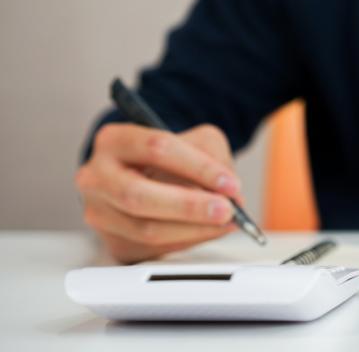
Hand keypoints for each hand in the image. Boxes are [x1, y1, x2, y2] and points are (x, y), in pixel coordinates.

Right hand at [75, 124, 242, 263]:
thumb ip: (214, 158)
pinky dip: (187, 241)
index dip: (198, 168)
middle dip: (188, 206)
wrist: (144, 175)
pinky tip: (207, 231)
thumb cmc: (170, 157)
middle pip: (137, 195)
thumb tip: (230, 193)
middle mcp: (97, 176)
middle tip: (225, 210)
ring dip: (194, 229)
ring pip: (145, 229)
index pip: (156, 148)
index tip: (229, 183)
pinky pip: (152, 249)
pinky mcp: (112, 242)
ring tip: (225, 223)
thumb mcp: (195, 140)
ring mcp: (100, 213)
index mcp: (114, 140)